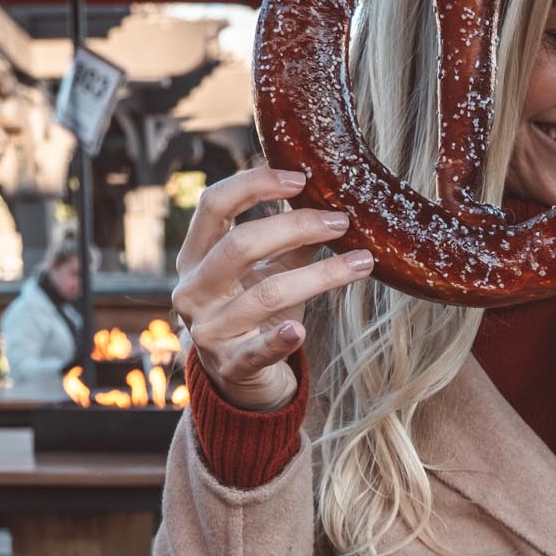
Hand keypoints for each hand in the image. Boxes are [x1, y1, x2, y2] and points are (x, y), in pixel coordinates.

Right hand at [171, 167, 372, 411]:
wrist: (238, 377)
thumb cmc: (254, 311)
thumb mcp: (267, 269)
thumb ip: (290, 238)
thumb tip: (330, 198)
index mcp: (195, 256)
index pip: (213, 205)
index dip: (254, 185)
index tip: (300, 179)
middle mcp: (193, 289)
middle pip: (241, 244)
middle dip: (296, 227)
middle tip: (341, 222)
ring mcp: (209, 328)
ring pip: (266, 293)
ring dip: (321, 274)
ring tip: (362, 262)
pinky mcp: (231, 364)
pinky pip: (258, 349)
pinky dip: (280, 339)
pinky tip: (300, 331)